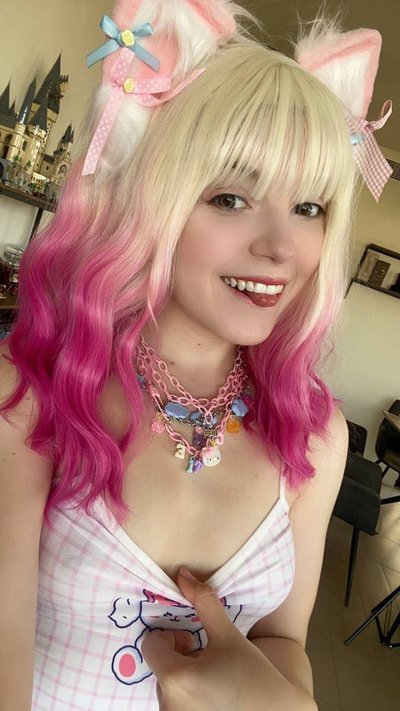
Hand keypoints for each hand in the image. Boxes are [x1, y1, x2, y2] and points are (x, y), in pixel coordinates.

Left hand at [141, 567, 272, 710]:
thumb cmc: (254, 676)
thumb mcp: (228, 635)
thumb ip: (203, 601)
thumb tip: (182, 575)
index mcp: (175, 679)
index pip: (150, 646)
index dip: (171, 638)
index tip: (192, 640)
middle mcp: (168, 706)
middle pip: (160, 668)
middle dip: (180, 658)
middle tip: (208, 659)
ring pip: (168, 689)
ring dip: (185, 679)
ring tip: (214, 679)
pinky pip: (176, 706)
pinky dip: (189, 698)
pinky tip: (213, 698)